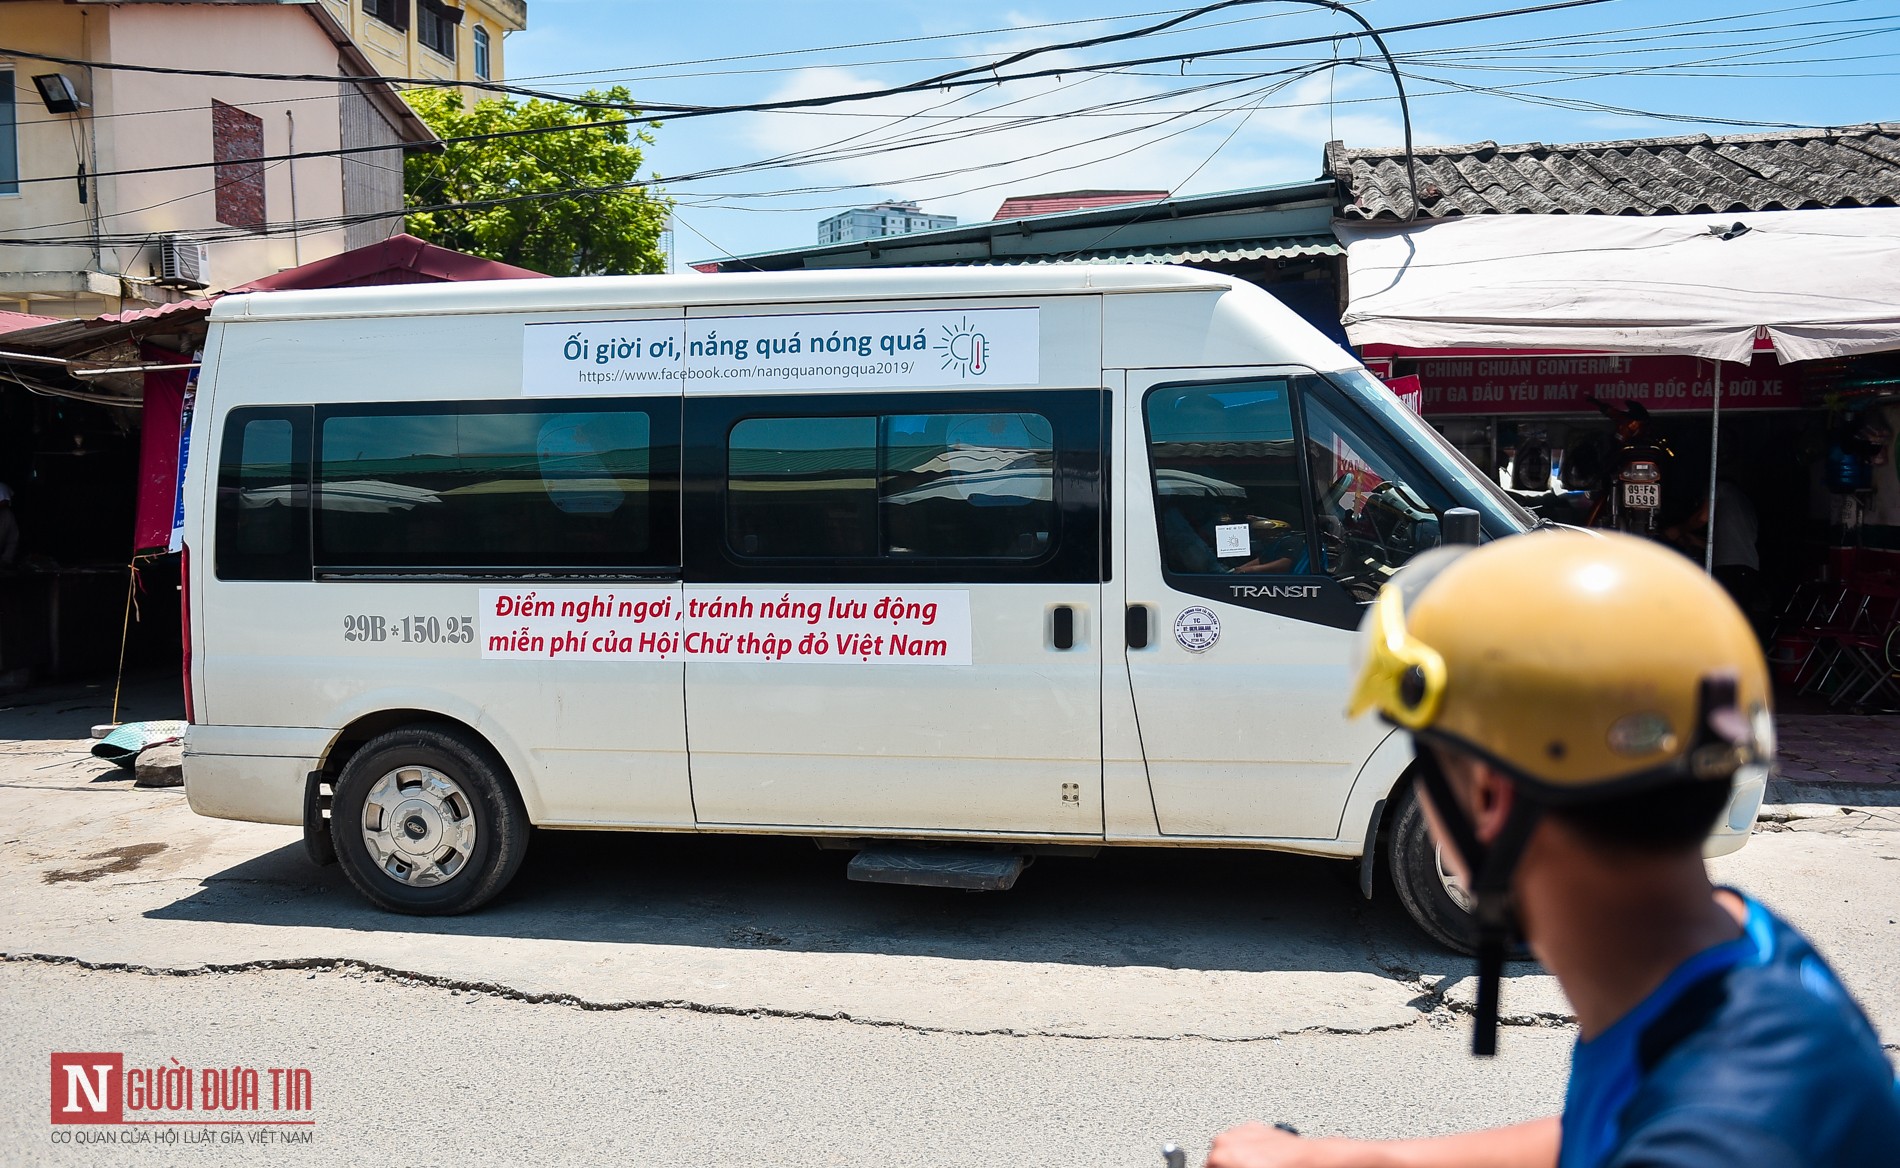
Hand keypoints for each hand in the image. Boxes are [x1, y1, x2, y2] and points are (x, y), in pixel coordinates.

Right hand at [1206, 1123, 1331, 1167]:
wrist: (1307, 1160)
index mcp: (1221, 1156)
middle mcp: (1226, 1139)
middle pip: (1216, 1159)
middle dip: (1226, 1167)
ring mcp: (1239, 1131)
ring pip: (1227, 1148)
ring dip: (1236, 1158)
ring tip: (1254, 1167)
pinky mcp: (1252, 1126)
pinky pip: (1241, 1140)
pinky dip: (1246, 1149)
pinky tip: (1260, 1160)